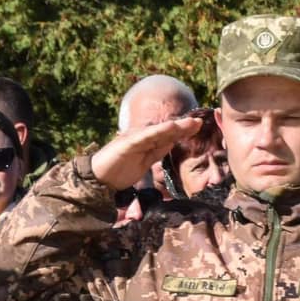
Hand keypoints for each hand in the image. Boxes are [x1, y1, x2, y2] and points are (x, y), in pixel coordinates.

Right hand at [88, 113, 204, 196]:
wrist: (99, 179)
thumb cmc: (120, 171)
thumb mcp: (145, 163)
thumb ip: (157, 153)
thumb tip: (171, 144)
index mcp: (147, 142)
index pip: (168, 135)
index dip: (183, 130)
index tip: (199, 126)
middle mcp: (142, 137)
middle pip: (166, 130)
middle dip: (183, 126)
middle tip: (200, 121)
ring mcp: (134, 139)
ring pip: (159, 131)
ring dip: (175, 126)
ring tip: (190, 122)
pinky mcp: (127, 143)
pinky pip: (145, 136)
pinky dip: (158, 131)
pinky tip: (170, 127)